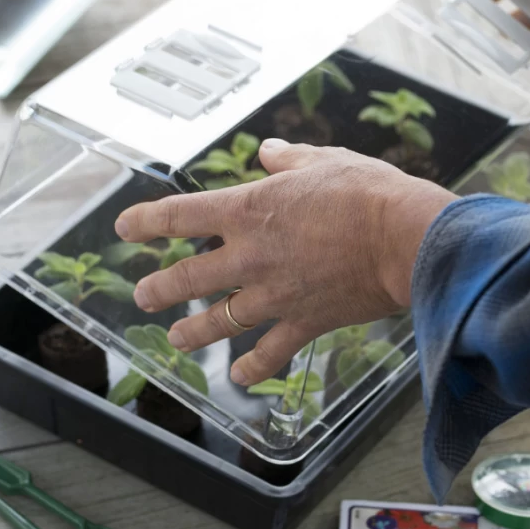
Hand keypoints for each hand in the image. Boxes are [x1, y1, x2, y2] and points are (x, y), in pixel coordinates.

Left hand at [114, 139, 455, 385]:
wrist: (404, 239)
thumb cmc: (367, 193)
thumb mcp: (323, 160)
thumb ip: (287, 158)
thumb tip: (266, 151)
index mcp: (249, 210)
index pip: (181, 215)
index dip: (146, 221)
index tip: (125, 228)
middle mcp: (250, 256)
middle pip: (189, 278)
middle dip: (160, 288)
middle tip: (143, 296)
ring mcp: (274, 294)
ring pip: (219, 321)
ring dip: (193, 333)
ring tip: (176, 340)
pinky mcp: (303, 322)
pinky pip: (270, 352)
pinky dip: (254, 366)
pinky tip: (240, 376)